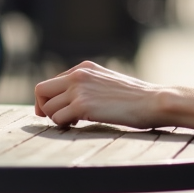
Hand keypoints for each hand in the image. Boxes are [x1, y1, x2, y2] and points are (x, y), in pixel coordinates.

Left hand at [34, 60, 163, 128]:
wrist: (152, 101)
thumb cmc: (135, 97)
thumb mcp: (107, 82)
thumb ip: (88, 85)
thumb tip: (71, 101)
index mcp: (85, 67)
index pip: (52, 82)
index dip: (51, 99)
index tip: (59, 111)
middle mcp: (78, 75)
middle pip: (41, 90)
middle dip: (44, 107)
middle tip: (57, 118)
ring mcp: (79, 89)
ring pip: (47, 107)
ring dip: (56, 118)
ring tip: (73, 122)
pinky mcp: (82, 105)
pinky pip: (57, 118)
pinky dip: (63, 125)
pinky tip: (77, 125)